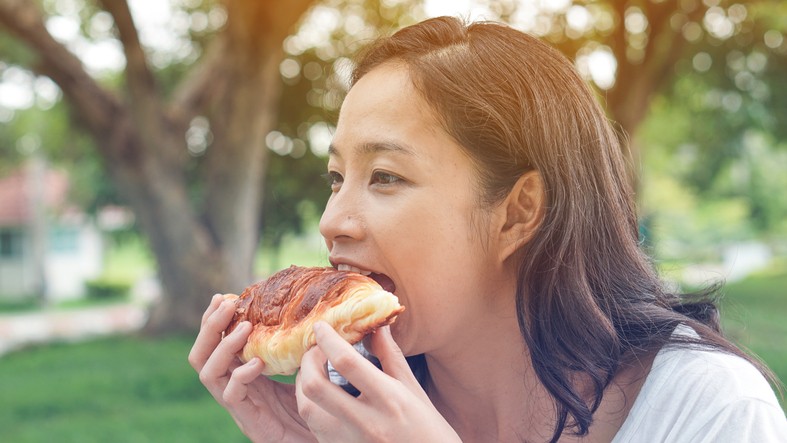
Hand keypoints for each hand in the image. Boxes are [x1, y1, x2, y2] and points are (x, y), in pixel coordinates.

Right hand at [188, 294, 314, 442]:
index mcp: (242, 373)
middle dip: (210, 326)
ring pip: (208, 373)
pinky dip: (241, 375)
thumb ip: (300, 346)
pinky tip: (258, 363)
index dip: (215, 320)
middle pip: (201, 355)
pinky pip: (231, 395)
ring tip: (243, 328)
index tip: (225, 296)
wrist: (316, 440)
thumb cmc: (312, 406)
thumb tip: (313, 315)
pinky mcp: (248, 421)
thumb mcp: (303, 368)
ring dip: (223, 346)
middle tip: (225, 303)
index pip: (215, 343)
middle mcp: (233, 387)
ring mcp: (237, 405)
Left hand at [296, 322, 460, 441]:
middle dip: (307, 362)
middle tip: (315, 351)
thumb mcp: (415, 390)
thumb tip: (377, 327)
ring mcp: (350, 441)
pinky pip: (314, 427)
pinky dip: (311, 406)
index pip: (347, 362)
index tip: (321, 325)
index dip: (328, 339)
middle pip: (316, 386)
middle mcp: (365, 422)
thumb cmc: (429, 431)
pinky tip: (322, 398)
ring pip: (307, 409)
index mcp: (388, 399)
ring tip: (314, 372)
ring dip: (304, 385)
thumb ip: (391, 357)